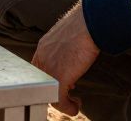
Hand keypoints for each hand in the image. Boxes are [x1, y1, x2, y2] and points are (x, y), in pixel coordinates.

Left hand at [31, 2, 99, 116]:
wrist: (89, 22)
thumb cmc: (85, 24)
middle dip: (55, 90)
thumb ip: (67, 46)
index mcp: (44, 47)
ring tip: (73, 102)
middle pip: (42, 82)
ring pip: (50, 93)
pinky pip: (59, 99)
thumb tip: (77, 53)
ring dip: (62, 102)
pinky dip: (68, 107)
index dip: (52, 78)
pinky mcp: (59, 77)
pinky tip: (76, 106)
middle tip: (70, 93)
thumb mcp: (70, 35)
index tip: (67, 81)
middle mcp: (42, 58)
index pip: (40, 69)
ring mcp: (48, 68)